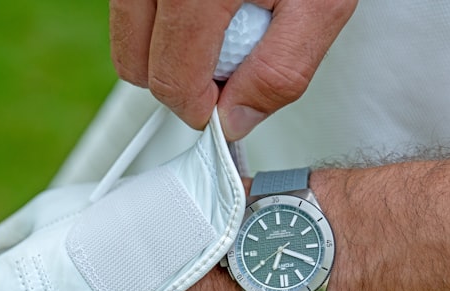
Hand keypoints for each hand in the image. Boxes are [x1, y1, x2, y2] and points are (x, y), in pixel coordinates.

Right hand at [110, 0, 356, 139]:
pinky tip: (205, 1)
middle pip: (136, 64)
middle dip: (180, 78)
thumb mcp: (320, 5)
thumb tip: (236, 119)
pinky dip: (163, 13)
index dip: (201, 108)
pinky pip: (131, 2)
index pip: (171, 81)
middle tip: (228, 59)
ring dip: (168, 44)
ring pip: (128, 32)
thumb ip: (281, 72)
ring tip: (222, 17)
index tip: (223, 106)